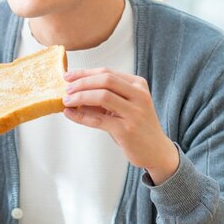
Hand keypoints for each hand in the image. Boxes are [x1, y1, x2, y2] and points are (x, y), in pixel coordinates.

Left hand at [62, 68, 178, 184]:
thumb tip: (75, 91)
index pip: (107, 72)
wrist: (156, 150)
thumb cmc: (137, 126)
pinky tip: (70, 114)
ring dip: (80, 97)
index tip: (68, 76)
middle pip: (105, 80)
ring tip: (67, 101)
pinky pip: (98, 119)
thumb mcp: (125, 106)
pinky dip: (81, 116)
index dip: (85, 73)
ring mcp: (134, 112)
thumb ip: (106, 96)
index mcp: (138, 84)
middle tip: (66, 89)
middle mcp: (139, 95)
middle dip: (81, 83)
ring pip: (102, 96)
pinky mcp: (126, 130)